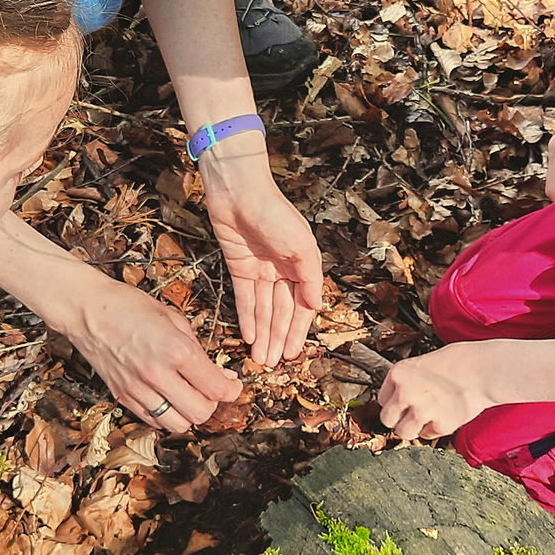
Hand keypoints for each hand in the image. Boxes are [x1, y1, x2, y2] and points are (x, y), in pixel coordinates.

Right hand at [57, 273, 242, 432]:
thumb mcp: (173, 318)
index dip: (232, 390)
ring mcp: (138, 389)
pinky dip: (166, 415)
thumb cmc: (128, 306)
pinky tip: (167, 397)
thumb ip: (197, 348)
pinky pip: (153, 421)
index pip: (217, 388)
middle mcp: (157, 374)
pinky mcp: (122, 397)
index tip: (233, 385)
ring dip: (189, 413)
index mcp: (176, 350)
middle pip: (201, 413)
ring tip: (188, 395)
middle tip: (211, 389)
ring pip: (178, 425)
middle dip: (212, 403)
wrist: (86, 309)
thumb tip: (216, 373)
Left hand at [203, 163, 322, 366]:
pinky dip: (246, 318)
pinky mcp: (239, 267)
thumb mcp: (302, 246)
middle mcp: (282, 270)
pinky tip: (248, 336)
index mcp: (303, 265)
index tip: (292, 353)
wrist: (239, 191)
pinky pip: (244, 298)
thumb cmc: (276, 213)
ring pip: (262, 309)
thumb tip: (316, 306)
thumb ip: (310, 278)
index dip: (297, 330)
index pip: (302, 306)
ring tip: (260, 357)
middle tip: (272, 364)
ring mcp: (260, 270)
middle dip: (277, 337)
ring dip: (262, 333)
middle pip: (281, 311)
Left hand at [378, 341, 505, 439]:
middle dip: (399, 419)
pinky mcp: (440, 425)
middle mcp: (405, 393)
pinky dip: (436, 428)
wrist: (482, 369)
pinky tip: (446, 413)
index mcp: (398, 374)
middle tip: (413, 414)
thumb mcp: (421, 364)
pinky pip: (428, 435)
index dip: (395, 402)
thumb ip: (406, 383)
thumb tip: (396, 403)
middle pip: (387, 419)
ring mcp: (421, 411)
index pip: (382, 400)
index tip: (405, 403)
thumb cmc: (457, 363)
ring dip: (414, 428)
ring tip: (428, 417)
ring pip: (403, 432)